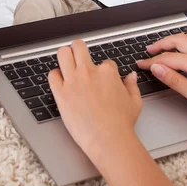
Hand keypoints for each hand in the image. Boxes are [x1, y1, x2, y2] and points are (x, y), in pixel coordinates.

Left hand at [48, 40, 142, 155]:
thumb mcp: (135, 101)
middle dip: (78, 50)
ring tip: (66, 64)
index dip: (103, 71)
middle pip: (78, 47)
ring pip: (62, 54)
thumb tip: (131, 76)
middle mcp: (89, 72)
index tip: (101, 80)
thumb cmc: (121, 123)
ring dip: (64, 57)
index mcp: (108, 72)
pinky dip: (55, 76)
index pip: (104, 62)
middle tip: (78, 58)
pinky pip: (52, 75)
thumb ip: (132, 85)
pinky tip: (60, 81)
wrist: (108, 138)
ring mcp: (73, 81)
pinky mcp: (61, 93)